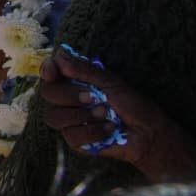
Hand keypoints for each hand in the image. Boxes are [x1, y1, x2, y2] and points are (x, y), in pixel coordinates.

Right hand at [40, 47, 195, 180]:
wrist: (149, 134)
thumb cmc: (133, 106)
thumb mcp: (112, 83)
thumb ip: (85, 70)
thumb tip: (59, 55)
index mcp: (74, 82)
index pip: (49, 73)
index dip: (47, 70)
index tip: (54, 72)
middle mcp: (67, 101)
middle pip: (48, 93)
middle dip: (70, 94)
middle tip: (93, 97)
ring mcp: (69, 121)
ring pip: (54, 117)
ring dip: (83, 115)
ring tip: (106, 114)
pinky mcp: (75, 140)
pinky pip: (71, 135)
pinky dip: (93, 131)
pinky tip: (108, 128)